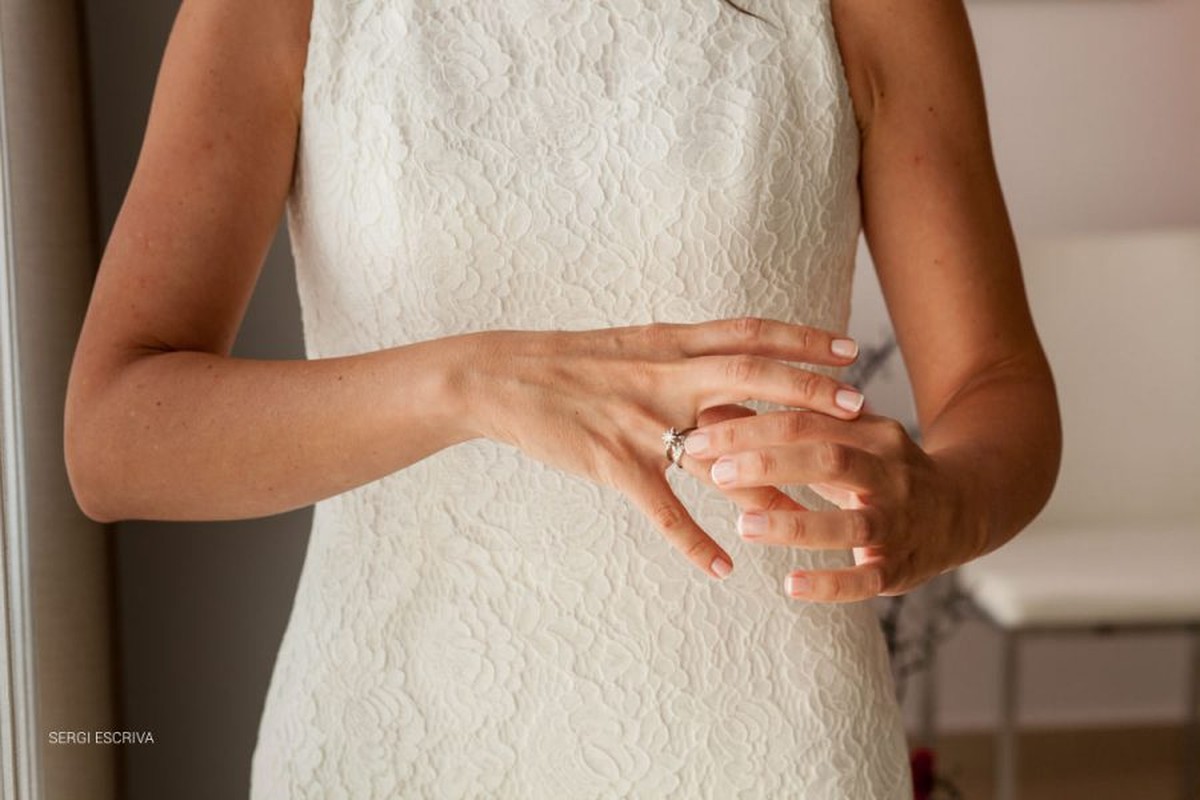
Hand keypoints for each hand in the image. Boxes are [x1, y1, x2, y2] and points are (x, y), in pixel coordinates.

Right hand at [451, 317, 866, 580]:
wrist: (500, 378)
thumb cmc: (564, 363)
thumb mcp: (628, 346)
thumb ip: (677, 355)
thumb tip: (722, 361)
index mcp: (669, 344)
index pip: (749, 334)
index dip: (802, 339)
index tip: (847, 348)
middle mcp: (665, 375)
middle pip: (753, 376)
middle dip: (810, 391)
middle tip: (860, 409)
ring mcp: (642, 419)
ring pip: (721, 447)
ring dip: (772, 474)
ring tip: (816, 502)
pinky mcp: (614, 462)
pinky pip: (664, 509)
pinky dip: (695, 541)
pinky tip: (722, 570)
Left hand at [679, 408, 986, 599]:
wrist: (965, 507)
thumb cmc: (880, 468)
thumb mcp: (842, 438)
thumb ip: (781, 428)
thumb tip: (708, 409)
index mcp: (871, 433)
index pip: (806, 421)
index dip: (751, 426)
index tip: (699, 433)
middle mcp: (889, 473)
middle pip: (829, 458)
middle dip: (769, 463)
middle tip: (715, 471)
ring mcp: (897, 522)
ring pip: (849, 523)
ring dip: (794, 524)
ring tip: (745, 526)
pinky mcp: (901, 568)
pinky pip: (866, 579)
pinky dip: (829, 584)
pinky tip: (790, 586)